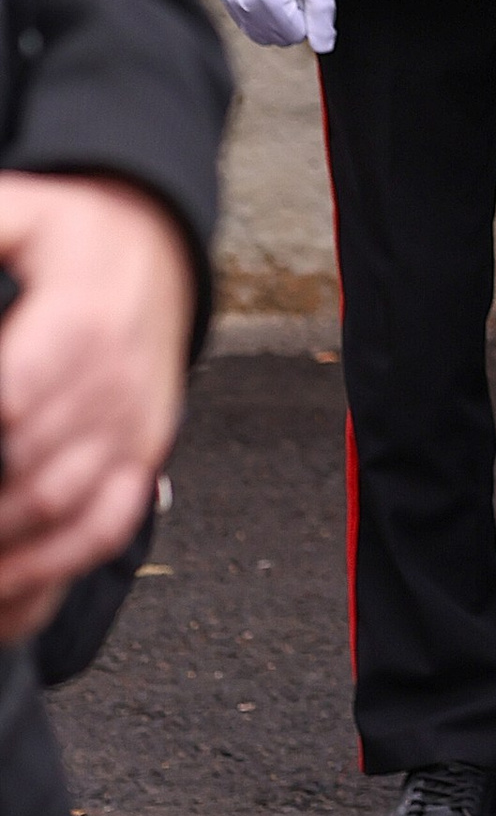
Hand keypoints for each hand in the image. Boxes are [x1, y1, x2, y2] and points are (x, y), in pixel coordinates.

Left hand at [0, 175, 194, 643]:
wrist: (159, 245)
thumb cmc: (74, 234)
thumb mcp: (17, 213)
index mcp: (80, 324)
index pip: (14, 402)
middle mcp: (113, 387)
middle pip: (31, 475)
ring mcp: (132, 429)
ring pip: (64, 514)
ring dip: (6, 556)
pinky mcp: (142, 457)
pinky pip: (102, 530)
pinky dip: (51, 572)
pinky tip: (4, 602)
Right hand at [216, 0, 335, 53]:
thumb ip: (323, 15)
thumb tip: (324, 47)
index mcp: (265, 0)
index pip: (296, 35)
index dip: (307, 13)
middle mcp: (242, 5)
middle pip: (277, 38)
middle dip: (291, 18)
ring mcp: (229, 2)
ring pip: (261, 33)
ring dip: (276, 18)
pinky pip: (246, 22)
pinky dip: (260, 12)